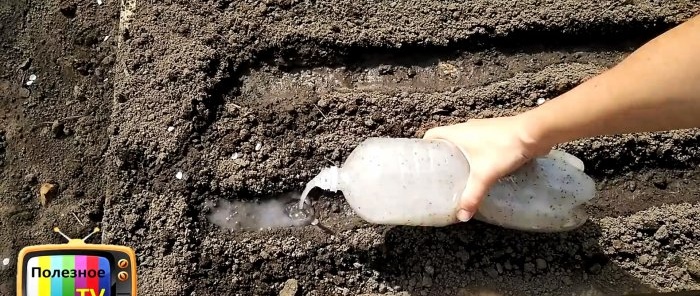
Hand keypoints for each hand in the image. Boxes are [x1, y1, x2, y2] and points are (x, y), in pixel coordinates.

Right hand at [423, 115, 549, 221]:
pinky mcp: (495, 133)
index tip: (423, 161)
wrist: (534, 133)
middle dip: (443, 155)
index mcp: (457, 132)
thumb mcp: (485, 175)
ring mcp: (482, 129)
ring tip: (459, 174)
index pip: (432, 135)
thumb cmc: (505, 147)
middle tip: (440, 174)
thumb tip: (462, 216)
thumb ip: (472, 195)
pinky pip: (478, 143)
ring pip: (464, 142)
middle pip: (447, 139)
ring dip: (460, 155)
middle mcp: (467, 128)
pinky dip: (475, 154)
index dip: (425, 146)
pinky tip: (481, 169)